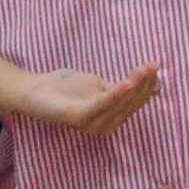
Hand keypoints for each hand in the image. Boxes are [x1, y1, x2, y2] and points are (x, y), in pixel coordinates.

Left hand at [11, 61, 160, 137]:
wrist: (31, 89)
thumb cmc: (64, 87)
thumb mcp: (97, 84)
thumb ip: (118, 87)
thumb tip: (143, 78)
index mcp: (112, 117)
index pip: (137, 100)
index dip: (149, 83)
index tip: (157, 64)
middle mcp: (106, 124)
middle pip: (132, 103)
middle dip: (144, 83)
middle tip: (153, 65)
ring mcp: (92, 123)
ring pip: (120, 103)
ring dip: (134, 86)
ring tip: (143, 70)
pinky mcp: (78, 118)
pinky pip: (100, 105)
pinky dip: (114, 95)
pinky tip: (125, 83)